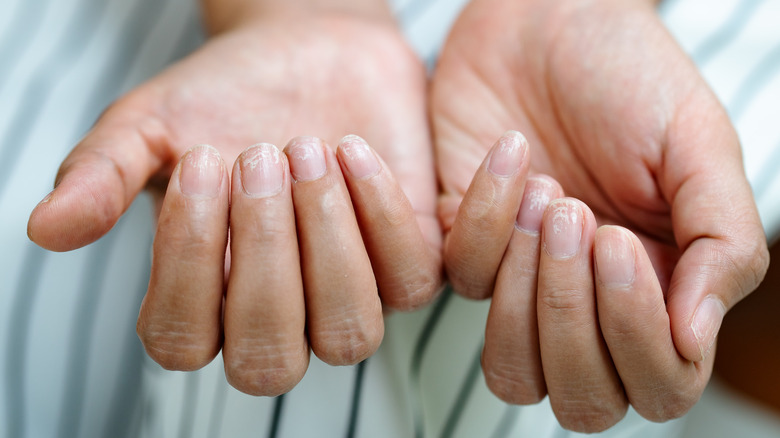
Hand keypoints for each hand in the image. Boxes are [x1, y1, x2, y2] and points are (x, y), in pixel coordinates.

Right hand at [28, 10, 440, 394]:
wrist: (309, 52)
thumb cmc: (227, 98)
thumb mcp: (152, 126)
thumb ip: (102, 176)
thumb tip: (45, 229)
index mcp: (206, 301)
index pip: (183, 342)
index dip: (188, 263)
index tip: (202, 162)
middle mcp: (280, 317)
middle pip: (269, 359)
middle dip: (264, 256)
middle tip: (257, 155)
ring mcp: (349, 297)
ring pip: (349, 334)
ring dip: (326, 242)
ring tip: (307, 149)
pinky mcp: (408, 263)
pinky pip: (410, 281)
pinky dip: (381, 213)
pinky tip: (351, 149)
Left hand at [431, 0, 768, 430]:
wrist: (548, 21)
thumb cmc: (631, 78)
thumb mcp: (699, 147)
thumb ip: (722, 243)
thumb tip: (696, 339)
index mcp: (661, 292)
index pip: (658, 384)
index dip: (637, 337)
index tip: (620, 242)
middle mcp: (590, 305)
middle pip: (581, 398)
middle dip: (575, 317)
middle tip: (582, 219)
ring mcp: (522, 285)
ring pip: (513, 372)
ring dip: (528, 295)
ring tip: (549, 198)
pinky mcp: (463, 248)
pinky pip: (462, 280)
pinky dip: (485, 217)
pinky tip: (513, 156)